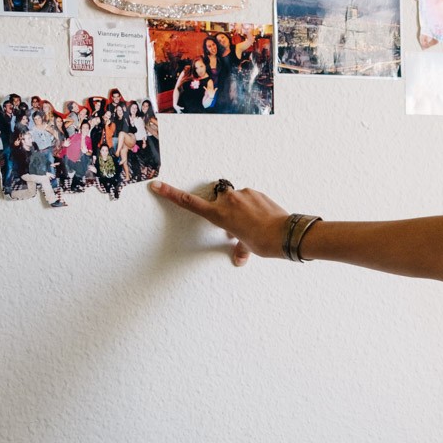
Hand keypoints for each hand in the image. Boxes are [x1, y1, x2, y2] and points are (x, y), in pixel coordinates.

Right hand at [151, 179, 287, 266]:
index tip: (157, 185)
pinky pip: (249, 198)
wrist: (285, 233)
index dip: (171, 194)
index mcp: (219, 215)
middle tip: (238, 227)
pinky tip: (262, 218)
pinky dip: (252, 207)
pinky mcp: (255, 192)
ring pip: (235, 200)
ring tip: (254, 224)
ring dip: (240, 210)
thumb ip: (240, 248)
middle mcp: (228, 201)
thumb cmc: (263, 242)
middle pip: (219, 202)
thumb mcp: (247, 247)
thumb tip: (240, 257)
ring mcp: (242, 194)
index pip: (190, 203)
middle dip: (226, 212)